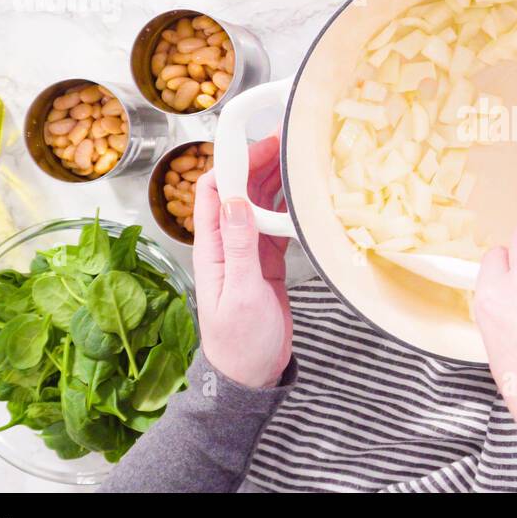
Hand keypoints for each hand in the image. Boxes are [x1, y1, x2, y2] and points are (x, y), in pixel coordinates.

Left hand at [192, 136, 291, 388]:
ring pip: (260, 204)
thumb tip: (236, 201)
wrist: (250, 376)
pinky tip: (304, 194)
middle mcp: (228, 243)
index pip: (212, 192)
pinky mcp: (267, 262)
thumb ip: (239, 247)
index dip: (230, 162)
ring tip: (299, 158)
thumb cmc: (240, 343)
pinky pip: (277, 225)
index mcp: (212, 248)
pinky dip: (289, 207)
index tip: (254, 142)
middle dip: (258, 162)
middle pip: (239, 191)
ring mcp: (248, 251)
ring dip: (276, 180)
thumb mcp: (241, 294)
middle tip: (287, 141)